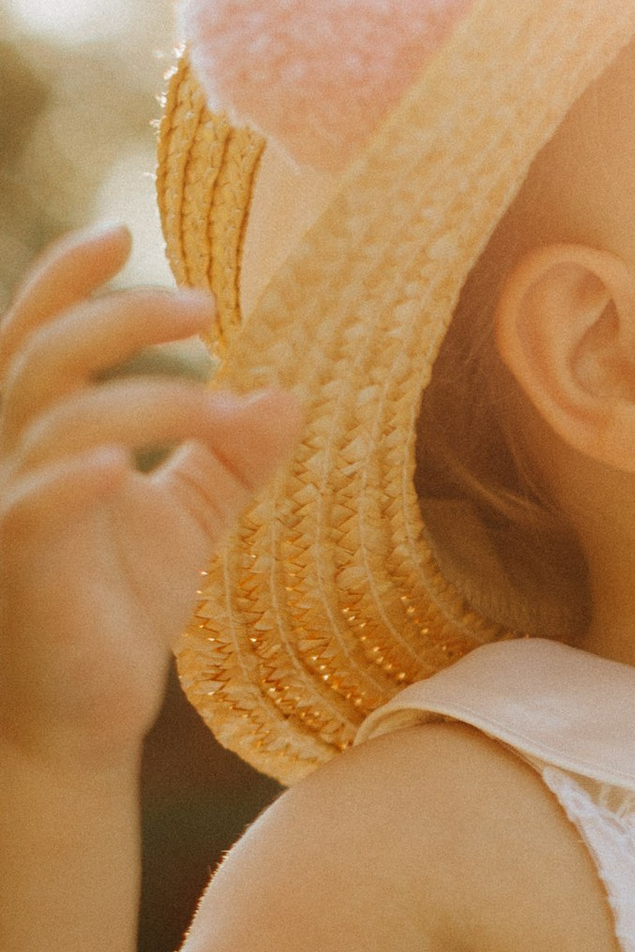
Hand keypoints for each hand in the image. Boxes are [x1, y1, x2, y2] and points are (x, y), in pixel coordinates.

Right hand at [0, 226, 299, 770]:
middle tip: (204, 307)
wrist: (77, 720)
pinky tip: (121, 467)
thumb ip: (227, 458)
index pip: (34, 333)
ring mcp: (7, 511)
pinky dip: (71, 480)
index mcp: (39, 437)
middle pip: (45, 355)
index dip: (65, 276)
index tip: (125, 231)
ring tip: (224, 409)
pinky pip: (33, 507)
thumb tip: (290, 395)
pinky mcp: (18, 569)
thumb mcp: (186, 523)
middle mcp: (8, 460)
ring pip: (55, 419)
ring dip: (144, 400)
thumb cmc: (115, 614)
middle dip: (121, 318)